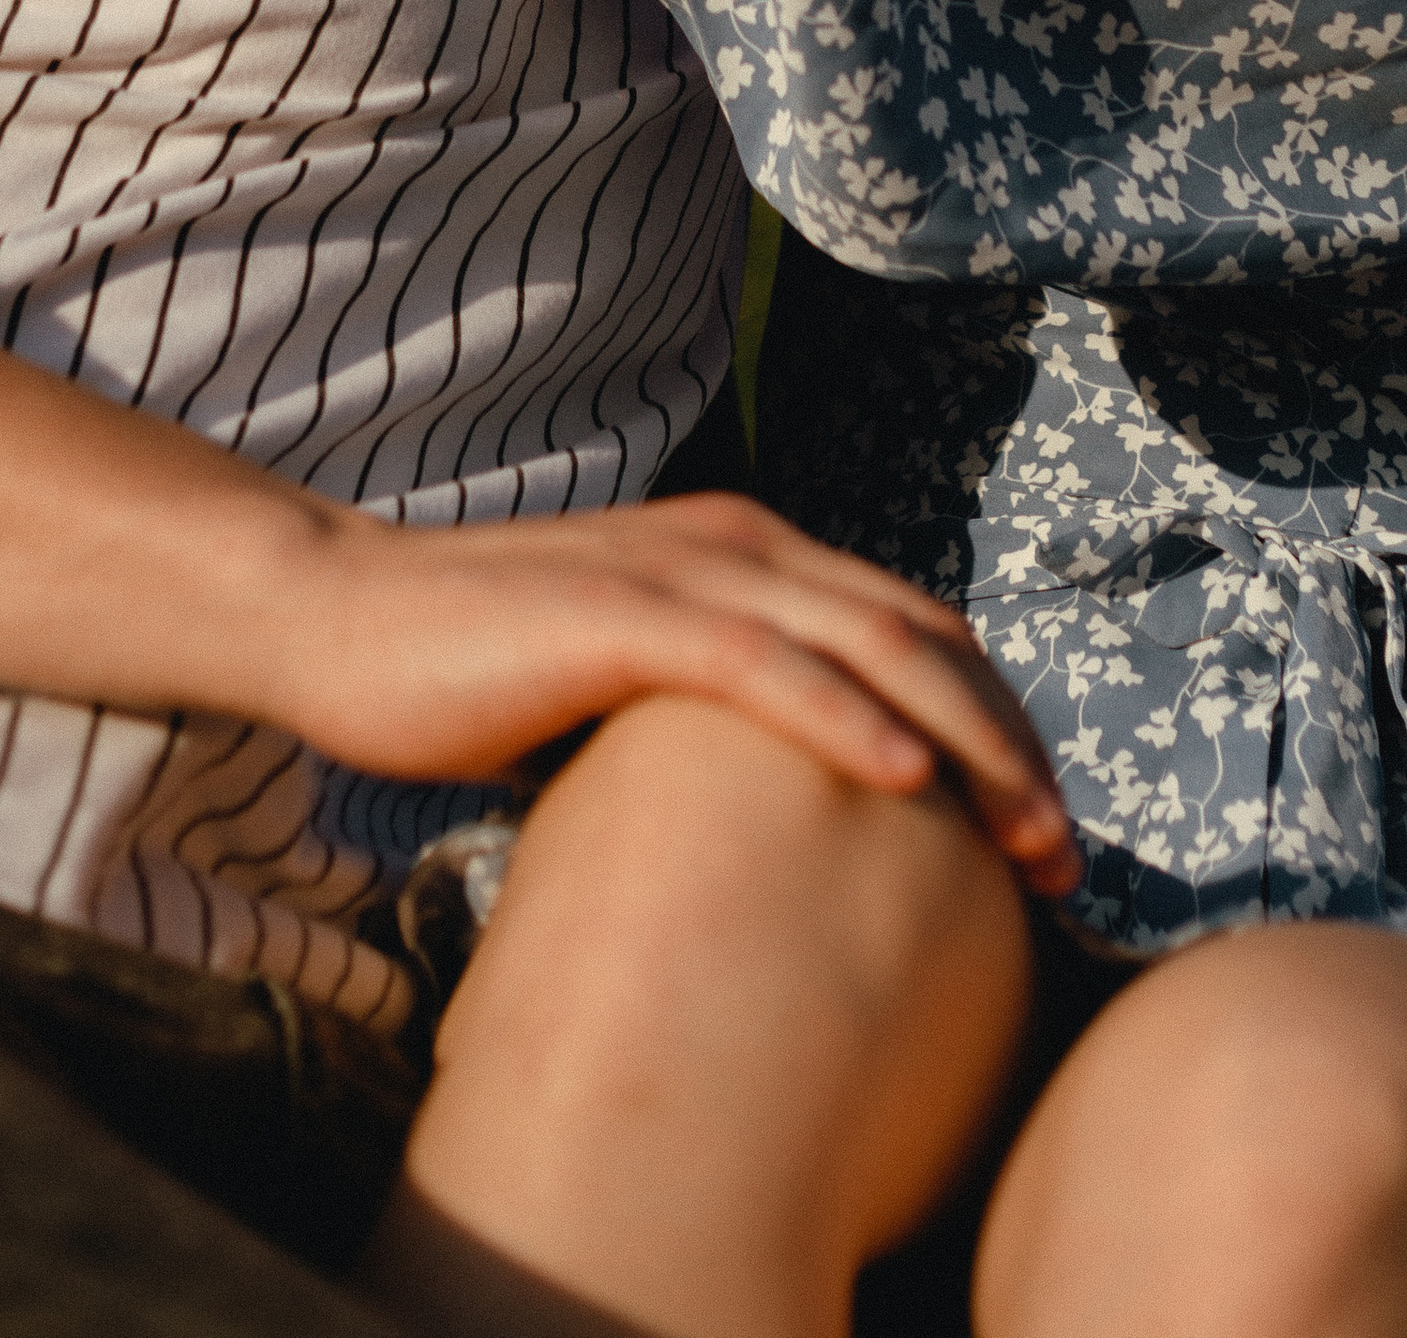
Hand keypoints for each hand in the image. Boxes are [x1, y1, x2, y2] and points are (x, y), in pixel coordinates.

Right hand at [293, 495, 1078, 897]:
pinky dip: (848, 717)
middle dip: (1012, 743)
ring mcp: (684, 571)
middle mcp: (739, 545)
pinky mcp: (625, 614)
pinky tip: (908, 782)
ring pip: (872, 643)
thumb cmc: (472, 675)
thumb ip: (712, 723)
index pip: (913, 630)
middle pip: (923, 635)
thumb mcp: (628, 695)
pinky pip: (765, 663)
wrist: (338, 621)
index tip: (1041, 833)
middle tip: (1067, 861)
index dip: (994, 722)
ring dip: (968, 740)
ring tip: (1029, 837)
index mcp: (747, 558)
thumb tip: (784, 829)